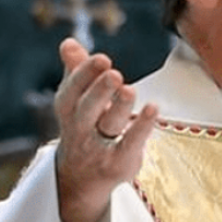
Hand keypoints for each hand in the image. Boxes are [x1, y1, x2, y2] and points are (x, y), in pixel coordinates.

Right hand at [54, 38, 157, 221]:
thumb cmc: (83, 128)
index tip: (101, 58)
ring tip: (130, 89)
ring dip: (119, 106)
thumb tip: (68, 42)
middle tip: (114, 73)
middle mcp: (80, 130)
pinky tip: (153, 107)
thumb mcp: (76, 102)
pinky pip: (131, 144)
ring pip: (109, 125)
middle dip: (100, 90)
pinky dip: (142, 127)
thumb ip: (75, 71)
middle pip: (87, 109)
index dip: (84, 75)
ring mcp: (99, 148)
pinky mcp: (119, 162)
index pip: (71, 92)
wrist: (80, 180)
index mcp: (68, 111)